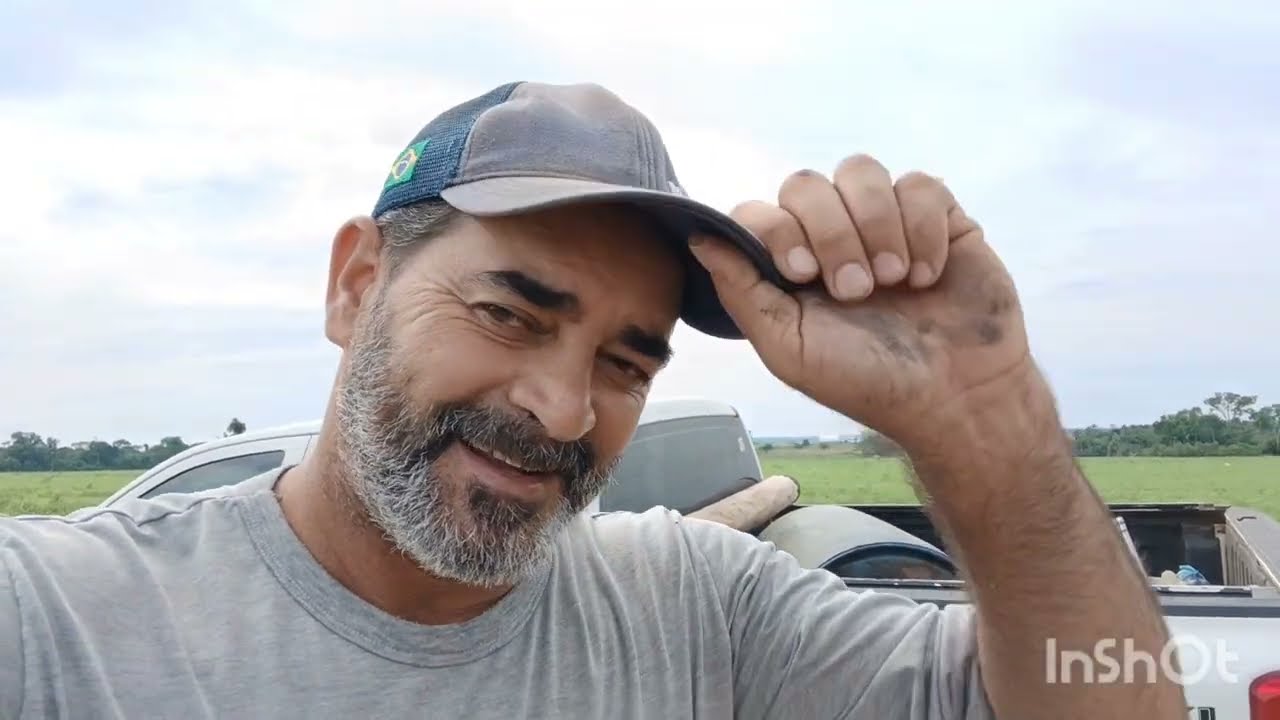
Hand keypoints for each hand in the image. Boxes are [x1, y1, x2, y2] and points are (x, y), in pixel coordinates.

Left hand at [689, 154, 1034, 451]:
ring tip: (894, 281)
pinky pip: (919, 184)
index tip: (800, 273)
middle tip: (856, 290)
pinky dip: (923, 228)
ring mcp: (883, 221)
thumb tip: (697, 236)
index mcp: (789, 263)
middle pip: (805, 184)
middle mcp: (831, 235)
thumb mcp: (788, 349)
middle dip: (830, 233)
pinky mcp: (936, 218)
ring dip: (876, 225)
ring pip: (860, 171)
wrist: (952, 397)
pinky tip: (927, 274)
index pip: (758, 211)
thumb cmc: (865, 382)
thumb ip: (741, 291)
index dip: (776, 229)